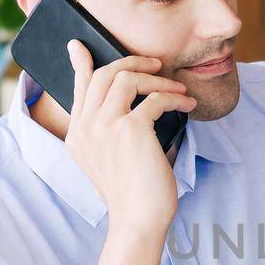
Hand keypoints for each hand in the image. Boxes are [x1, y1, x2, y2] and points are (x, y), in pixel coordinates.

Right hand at [64, 41, 195, 233]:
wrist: (138, 220)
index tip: (78, 45)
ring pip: (127, 78)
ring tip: (177, 89)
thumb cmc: (132, 193)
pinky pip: (155, 99)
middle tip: (155, 63)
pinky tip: (187, 105)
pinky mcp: (131, 130)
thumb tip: (135, 104)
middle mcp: (86, 127)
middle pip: (104, 74)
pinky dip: (175, 98)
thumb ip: (110, 131)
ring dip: (158, 80)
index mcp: (77, 135)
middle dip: (132, 62)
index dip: (81, 63)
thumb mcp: (110, 160)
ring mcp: (105, 127)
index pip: (79, 88)